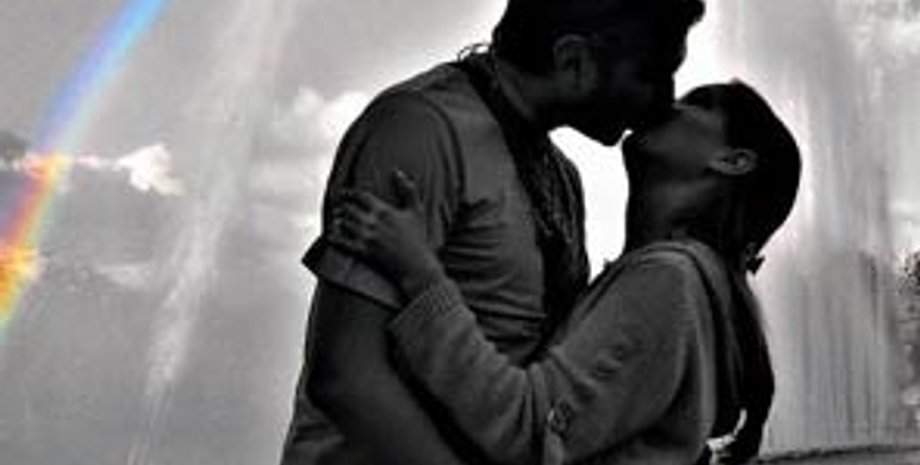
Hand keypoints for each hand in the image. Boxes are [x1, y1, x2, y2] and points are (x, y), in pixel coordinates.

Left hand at [327, 170, 445, 300]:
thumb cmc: (418, 238)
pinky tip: (332, 235)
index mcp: (384, 210)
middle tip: (339, 206)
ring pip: (345, 223)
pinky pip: (343, 243)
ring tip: (337, 218)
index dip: (349, 192)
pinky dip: (335, 238)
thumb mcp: (417, 210)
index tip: (343, 193)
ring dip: (339, 219)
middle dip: (343, 206)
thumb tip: (397, 172)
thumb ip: (408, 189)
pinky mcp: (364, 251)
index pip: (360, 196)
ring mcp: (367, 237)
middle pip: (349, 209)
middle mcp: (373, 222)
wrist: (416, 265)